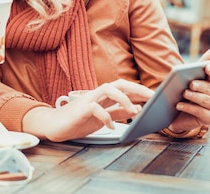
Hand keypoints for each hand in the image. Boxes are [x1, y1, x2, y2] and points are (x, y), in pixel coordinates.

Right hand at [22, 80, 152, 141]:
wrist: (53, 125)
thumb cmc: (77, 121)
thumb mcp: (102, 118)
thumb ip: (117, 112)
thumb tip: (138, 109)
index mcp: (103, 97)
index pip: (124, 88)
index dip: (140, 90)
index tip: (156, 97)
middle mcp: (96, 95)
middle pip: (119, 84)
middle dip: (137, 88)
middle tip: (152, 97)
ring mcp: (88, 100)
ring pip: (108, 89)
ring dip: (123, 98)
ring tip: (134, 111)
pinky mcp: (80, 109)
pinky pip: (95, 108)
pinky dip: (106, 117)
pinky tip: (111, 126)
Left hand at [168, 49, 209, 132]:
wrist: (177, 115)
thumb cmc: (184, 94)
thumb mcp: (188, 79)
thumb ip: (198, 66)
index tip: (206, 67)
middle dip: (200, 85)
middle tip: (190, 83)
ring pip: (206, 100)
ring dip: (194, 96)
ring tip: (183, 93)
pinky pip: (200, 112)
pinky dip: (188, 107)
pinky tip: (178, 105)